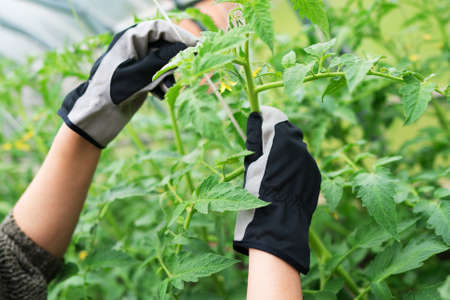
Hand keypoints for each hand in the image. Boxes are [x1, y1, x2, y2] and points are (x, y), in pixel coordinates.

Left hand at [58, 20, 196, 147]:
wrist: (96, 116)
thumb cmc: (113, 92)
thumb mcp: (139, 75)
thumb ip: (162, 60)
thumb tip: (183, 48)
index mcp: (129, 39)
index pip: (159, 28)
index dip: (178, 35)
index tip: (195, 46)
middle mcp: (133, 47)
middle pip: (163, 45)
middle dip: (174, 60)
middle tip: (185, 73)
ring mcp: (136, 62)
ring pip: (162, 61)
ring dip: (169, 74)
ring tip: (168, 89)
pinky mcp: (138, 77)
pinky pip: (157, 74)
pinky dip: (162, 83)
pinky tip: (161, 95)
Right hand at [233, 106, 320, 273]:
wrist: (278, 225)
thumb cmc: (258, 194)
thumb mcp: (251, 165)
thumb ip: (256, 138)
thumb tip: (256, 117)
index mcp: (283, 141)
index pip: (275, 117)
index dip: (265, 117)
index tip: (257, 119)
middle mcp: (301, 148)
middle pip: (288, 131)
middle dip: (276, 135)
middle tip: (262, 147)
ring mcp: (310, 162)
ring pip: (296, 149)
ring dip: (285, 151)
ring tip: (272, 168)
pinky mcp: (315, 176)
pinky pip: (303, 164)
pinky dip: (294, 166)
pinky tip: (284, 180)